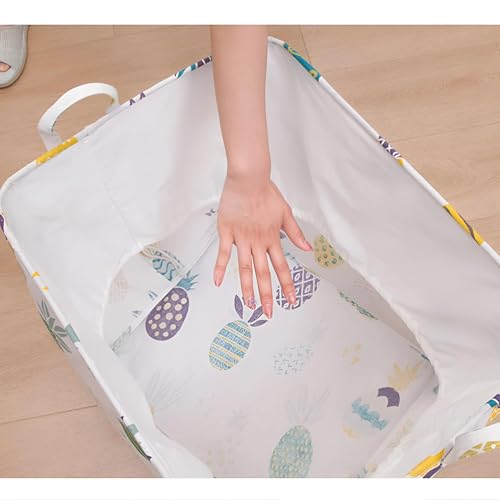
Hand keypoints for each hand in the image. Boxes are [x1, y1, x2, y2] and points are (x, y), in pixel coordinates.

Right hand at [214, 172, 311, 318]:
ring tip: (249, 304)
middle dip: (267, 294)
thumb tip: (307, 248)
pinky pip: (223, 253)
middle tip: (268, 313)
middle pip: (263, 273)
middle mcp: (258, 242)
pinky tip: (217, 282)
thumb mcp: (285, 212)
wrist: (248, 179)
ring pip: (244, 268)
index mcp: (273, 238)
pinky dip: (220, 268)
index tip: (291, 300)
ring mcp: (241, 239)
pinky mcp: (227, 232)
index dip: (287, 285)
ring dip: (247, 287)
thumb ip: (295, 232)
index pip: (282, 267)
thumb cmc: (266, 193)